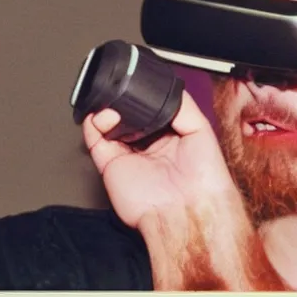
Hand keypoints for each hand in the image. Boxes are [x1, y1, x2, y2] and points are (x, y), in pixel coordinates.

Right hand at [82, 91, 237, 228]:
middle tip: (123, 94)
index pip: (147, 110)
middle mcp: (145, 145)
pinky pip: (94, 140)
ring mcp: (127, 154)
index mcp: (167, 136)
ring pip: (106, 124)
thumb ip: (183, 107)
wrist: (186, 210)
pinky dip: (92, 124)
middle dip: (121, 102)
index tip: (136, 86)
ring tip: (113, 108)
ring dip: (105, 109)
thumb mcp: (201, 131)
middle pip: (125, 115)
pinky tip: (102, 116)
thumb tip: (168, 89)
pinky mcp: (110, 164)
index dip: (140, 97)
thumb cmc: (203, 178)